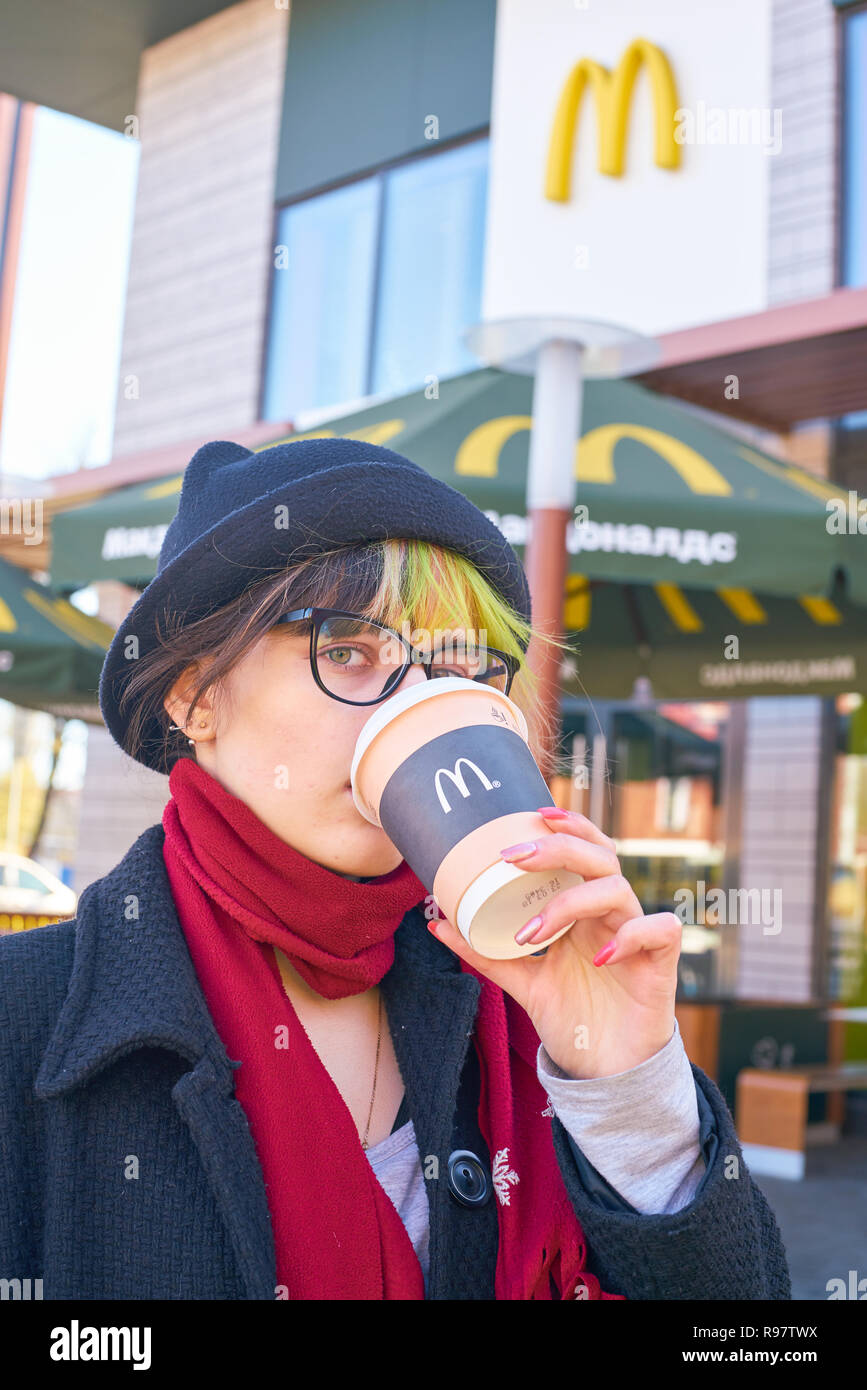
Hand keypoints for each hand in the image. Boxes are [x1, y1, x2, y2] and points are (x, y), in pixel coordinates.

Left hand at [427, 808, 680, 1078]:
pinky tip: (599, 956)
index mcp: (583, 910)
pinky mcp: (661, 963)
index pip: (584, 849)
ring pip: (619, 889)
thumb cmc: (573, 1019)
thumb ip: (486, 953)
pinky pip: (661, 929)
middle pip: (599, 857)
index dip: (568, 825)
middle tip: (514, 858)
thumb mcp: (523, 982)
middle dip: (559, 848)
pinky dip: (631, 934)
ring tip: (532, 934)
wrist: (607, 1073)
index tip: (532, 814)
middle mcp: (611, 914)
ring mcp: (637, 935)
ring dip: (571, 903)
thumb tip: (436, 924)